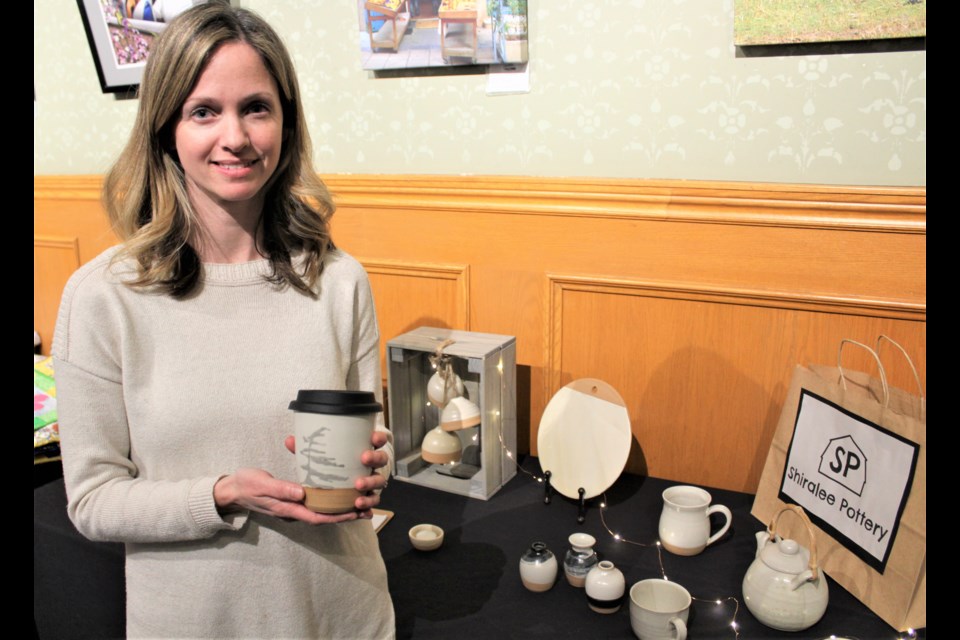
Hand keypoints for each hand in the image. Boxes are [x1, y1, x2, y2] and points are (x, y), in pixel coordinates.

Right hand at [213, 468, 362, 524]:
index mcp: (287, 509)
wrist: (232, 489)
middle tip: (367, 510)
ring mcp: (292, 507)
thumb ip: (281, 488)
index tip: (355, 512)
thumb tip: (302, 494)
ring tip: (360, 504)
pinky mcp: (292, 500)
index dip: (337, 516)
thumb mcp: (262, 483)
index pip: (317, 517)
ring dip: (340, 510)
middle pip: (324, 517)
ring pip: (321, 512)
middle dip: (345, 515)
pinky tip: (338, 495)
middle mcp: (293, 511)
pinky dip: (328, 502)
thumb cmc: (246, 484)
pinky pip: (314, 505)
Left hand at [283, 430, 389, 518]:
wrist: (334, 484)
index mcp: (363, 449)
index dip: (379, 438)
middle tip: (363, 459)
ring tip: (358, 489)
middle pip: (381, 461)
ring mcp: (371, 482)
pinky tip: (362, 511)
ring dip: (371, 484)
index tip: (372, 437)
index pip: (377, 440)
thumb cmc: (330, 464)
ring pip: (379, 482)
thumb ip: (306, 448)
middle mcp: (371, 465)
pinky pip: (372, 503)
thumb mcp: (318, 455)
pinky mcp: (367, 497)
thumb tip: (290, 440)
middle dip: (375, 458)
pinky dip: (368, 507)